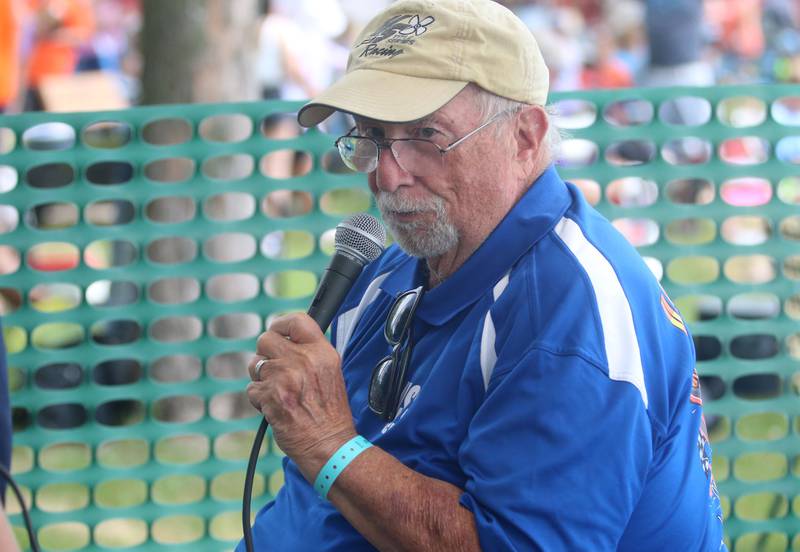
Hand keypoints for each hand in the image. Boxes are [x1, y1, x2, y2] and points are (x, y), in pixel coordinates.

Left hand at [246, 313, 356, 479]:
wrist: (329, 446)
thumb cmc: (330, 415)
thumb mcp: (331, 373)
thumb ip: (310, 354)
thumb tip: (285, 341)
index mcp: (322, 353)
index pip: (297, 320)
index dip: (281, 325)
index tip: (278, 333)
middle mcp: (303, 360)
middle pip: (266, 339)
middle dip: (265, 354)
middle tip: (275, 369)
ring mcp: (285, 377)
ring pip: (255, 364)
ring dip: (261, 378)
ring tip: (278, 392)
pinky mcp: (269, 396)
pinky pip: (252, 389)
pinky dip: (259, 399)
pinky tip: (276, 408)